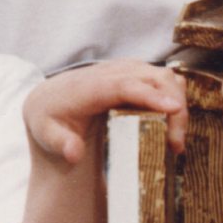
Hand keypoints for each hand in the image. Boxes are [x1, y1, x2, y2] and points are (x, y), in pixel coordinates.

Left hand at [24, 60, 186, 166]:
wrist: (50, 101)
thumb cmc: (50, 120)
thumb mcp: (45, 134)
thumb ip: (59, 143)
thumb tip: (74, 152)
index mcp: (86, 87)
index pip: (122, 85)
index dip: (149, 94)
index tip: (174, 108)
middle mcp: (108, 72)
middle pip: (151, 78)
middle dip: (172, 106)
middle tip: (176, 144)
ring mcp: (124, 70)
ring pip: (162, 76)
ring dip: (177, 104)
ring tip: (174, 140)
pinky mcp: (135, 74)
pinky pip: (162, 80)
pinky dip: (173, 99)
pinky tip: (171, 126)